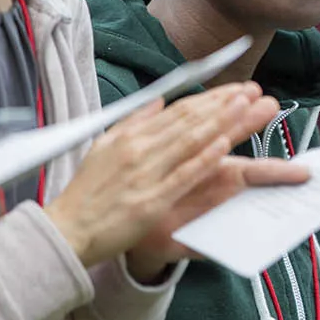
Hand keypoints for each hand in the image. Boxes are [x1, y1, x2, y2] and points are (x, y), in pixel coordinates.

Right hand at [44, 83, 279, 280]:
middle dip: (222, 105)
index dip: (208, 99)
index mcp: (129, 136)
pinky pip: (182, 176)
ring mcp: (145, 175)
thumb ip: (133, 122)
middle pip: (188, 121)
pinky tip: (223, 145)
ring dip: (219, 122)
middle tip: (250, 90)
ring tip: (245, 106)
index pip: (177, 111)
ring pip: (189, 142)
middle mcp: (138, 150)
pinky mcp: (150, 201)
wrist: (68, 230)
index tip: (233, 89)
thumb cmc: (86, 192)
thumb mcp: (103, 146)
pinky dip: (203, 159)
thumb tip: (158, 101)